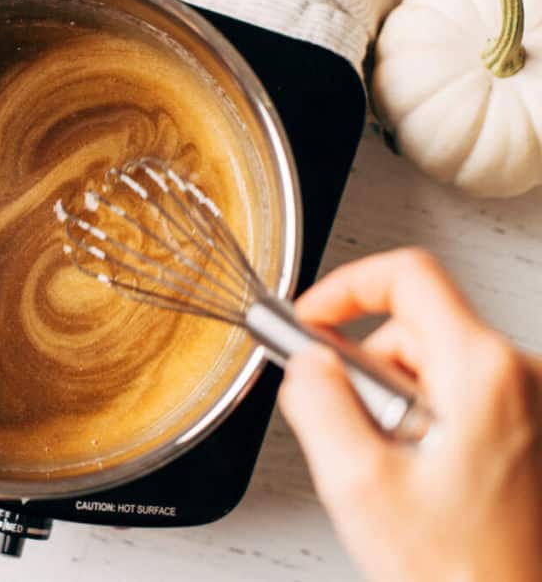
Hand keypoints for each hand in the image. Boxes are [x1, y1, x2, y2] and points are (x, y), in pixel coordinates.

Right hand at [279, 248, 541, 581]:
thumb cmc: (464, 571)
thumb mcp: (359, 483)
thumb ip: (317, 403)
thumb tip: (306, 361)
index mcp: (483, 371)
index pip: (407, 275)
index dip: (345, 288)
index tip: (311, 319)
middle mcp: (519, 374)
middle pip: (412, 328)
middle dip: (366, 373)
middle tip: (358, 434)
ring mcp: (528, 401)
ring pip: (428, 367)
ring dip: (392, 406)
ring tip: (397, 469)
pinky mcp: (525, 428)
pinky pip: (453, 396)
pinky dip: (420, 423)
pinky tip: (419, 476)